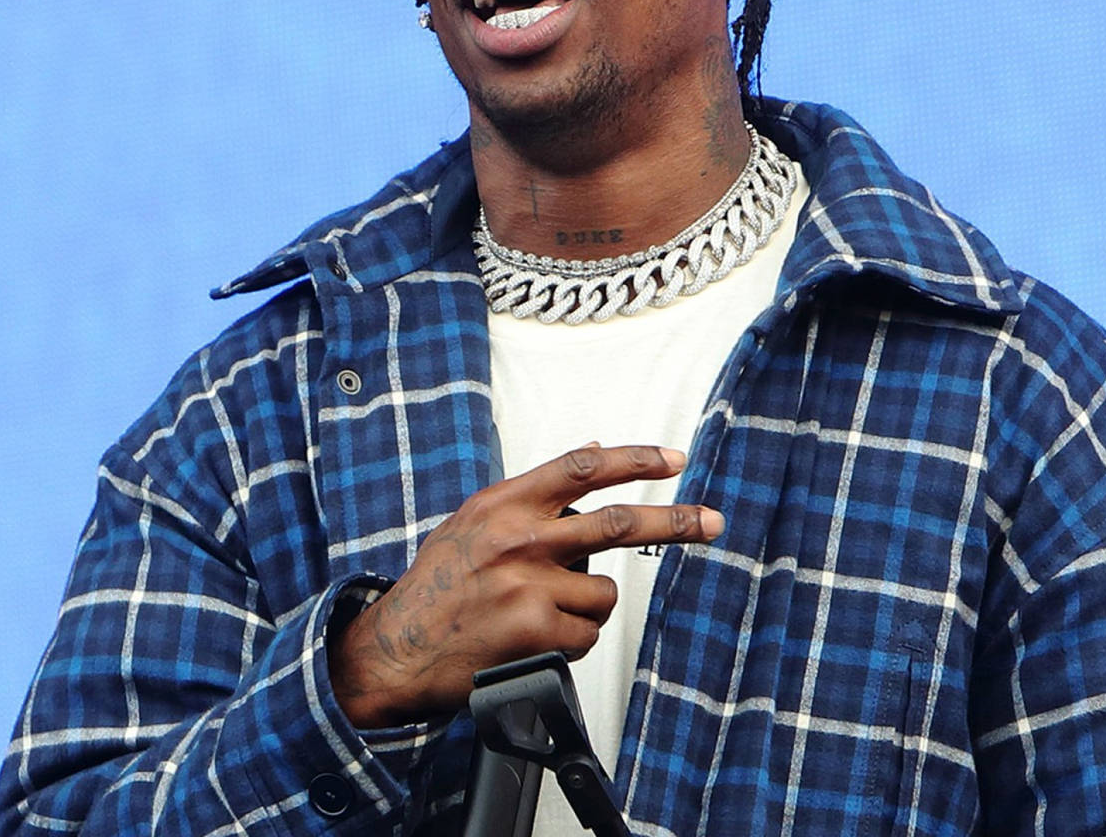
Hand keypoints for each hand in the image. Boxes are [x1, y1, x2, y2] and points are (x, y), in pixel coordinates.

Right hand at [328, 444, 723, 727]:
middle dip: (675, 520)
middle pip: (619, 523)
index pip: (582, 468)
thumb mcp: (473, 523)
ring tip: (545, 615)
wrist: (394, 651)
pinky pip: (585, 635)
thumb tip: (591, 454)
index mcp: (504, 504)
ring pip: (603, 593)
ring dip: (587, 608)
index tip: (673, 458)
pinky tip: (536, 641)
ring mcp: (528, 585)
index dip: (635, 459)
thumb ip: (530, 495)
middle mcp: (519, 539)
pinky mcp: (534, 629)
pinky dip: (571, 642)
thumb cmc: (435, 589)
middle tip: (711, 520)